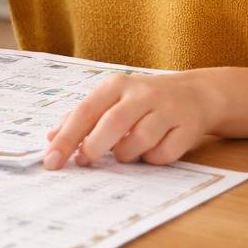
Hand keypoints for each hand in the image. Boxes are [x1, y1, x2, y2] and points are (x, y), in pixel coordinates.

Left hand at [43, 69, 221, 169]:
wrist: (196, 94)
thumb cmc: (142, 100)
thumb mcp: (111, 99)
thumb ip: (82, 117)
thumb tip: (51, 138)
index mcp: (117, 85)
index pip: (86, 110)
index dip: (67, 137)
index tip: (52, 159)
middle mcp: (142, 93)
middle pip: (113, 123)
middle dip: (95, 147)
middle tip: (85, 162)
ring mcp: (168, 109)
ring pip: (140, 140)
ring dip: (127, 154)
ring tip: (125, 152)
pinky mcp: (188, 127)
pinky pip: (164, 153)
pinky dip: (153, 159)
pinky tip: (152, 151)